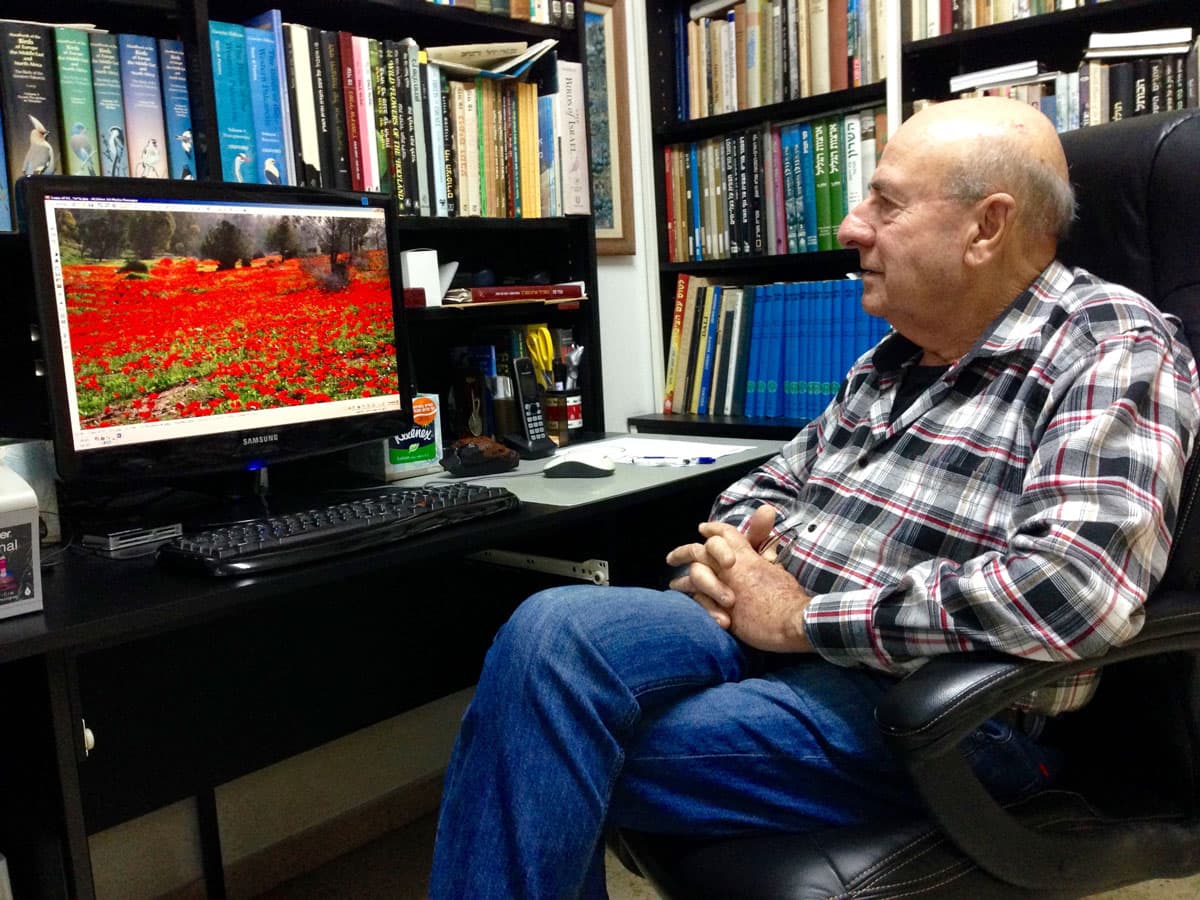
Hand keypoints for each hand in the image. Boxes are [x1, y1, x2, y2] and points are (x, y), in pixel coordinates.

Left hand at [666, 506, 813, 652]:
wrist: (793, 620)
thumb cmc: (790, 598)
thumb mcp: (778, 569)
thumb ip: (765, 553)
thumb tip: (766, 540)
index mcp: (747, 556)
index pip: (726, 534)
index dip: (713, 530)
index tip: (703, 528)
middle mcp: (732, 567)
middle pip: (700, 550)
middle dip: (684, 551)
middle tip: (671, 558)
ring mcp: (724, 586)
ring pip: (694, 573)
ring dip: (682, 580)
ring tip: (674, 584)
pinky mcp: (720, 608)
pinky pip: (698, 599)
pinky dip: (691, 600)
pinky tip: (682, 603)